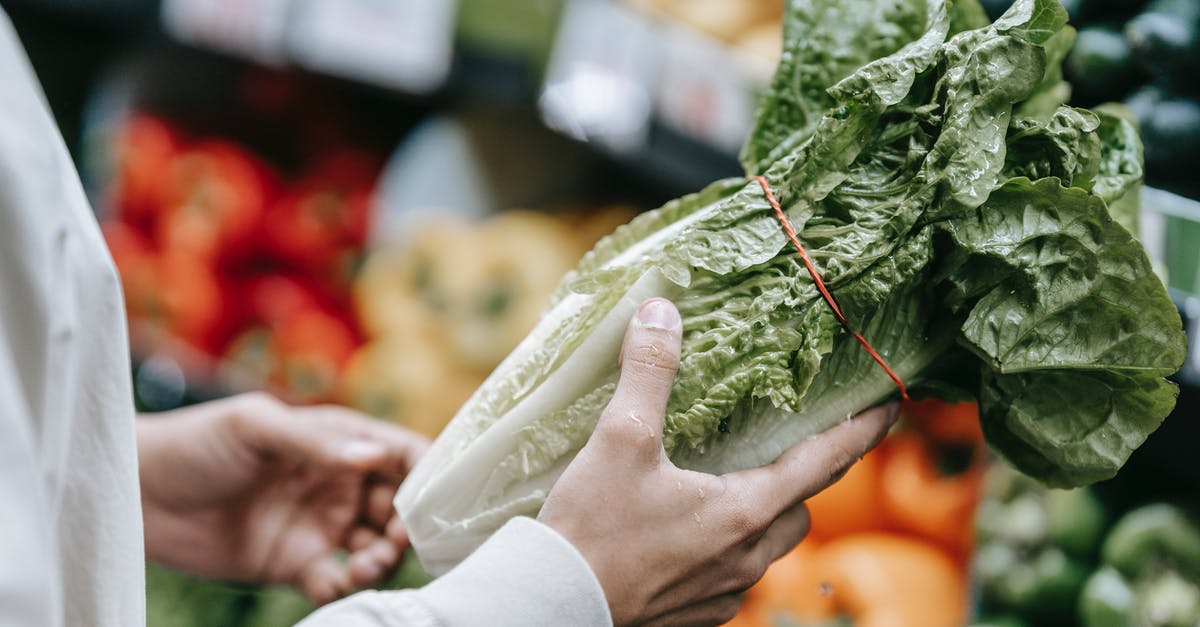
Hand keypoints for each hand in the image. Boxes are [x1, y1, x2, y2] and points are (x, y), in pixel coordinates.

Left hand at [137, 393, 428, 603]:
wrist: (138, 494)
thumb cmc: (196, 443)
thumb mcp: (256, 426)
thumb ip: (315, 443)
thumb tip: (374, 456)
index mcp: (337, 440)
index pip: (400, 452)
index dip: (427, 472)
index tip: (436, 496)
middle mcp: (337, 482)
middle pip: (399, 505)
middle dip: (410, 524)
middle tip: (399, 539)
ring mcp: (319, 524)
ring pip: (376, 546)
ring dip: (383, 558)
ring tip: (364, 565)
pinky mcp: (296, 563)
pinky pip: (337, 580)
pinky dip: (347, 588)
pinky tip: (334, 584)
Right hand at [539, 298, 897, 625]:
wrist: (554, 604)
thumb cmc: (592, 527)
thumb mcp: (620, 439)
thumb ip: (648, 372)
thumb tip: (660, 311)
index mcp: (743, 511)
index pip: (824, 463)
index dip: (862, 432)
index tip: (892, 407)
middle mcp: (745, 557)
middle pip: (799, 510)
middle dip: (804, 477)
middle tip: (793, 445)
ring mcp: (723, 592)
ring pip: (766, 546)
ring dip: (763, 514)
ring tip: (734, 485)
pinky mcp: (696, 615)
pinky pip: (731, 575)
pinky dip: (726, 547)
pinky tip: (689, 531)